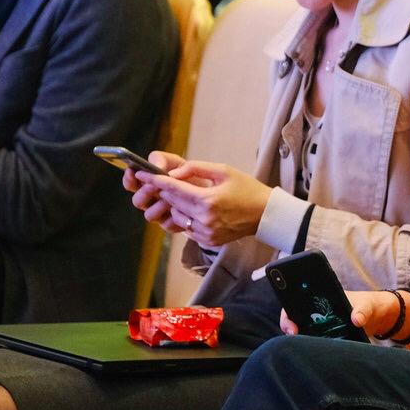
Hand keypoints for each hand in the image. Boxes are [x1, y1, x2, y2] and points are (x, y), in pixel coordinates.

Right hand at [126, 150, 186, 227]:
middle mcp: (150, 200)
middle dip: (145, 192)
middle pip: (137, 201)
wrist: (210, 191)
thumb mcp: (177, 162)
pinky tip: (183, 209)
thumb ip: (163, 159)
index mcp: (147, 184)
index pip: (131, 184)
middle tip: (156, 185)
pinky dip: (174, 216)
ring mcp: (159, 214)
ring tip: (172, 197)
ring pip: (149, 215)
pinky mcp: (171, 224)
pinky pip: (166, 224)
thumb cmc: (189, 175)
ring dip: (159, 205)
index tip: (134, 172)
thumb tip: (156, 166)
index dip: (129, 179)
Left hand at [146, 161, 274, 248]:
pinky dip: (187, 218)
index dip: (156, 181)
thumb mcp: (225, 171)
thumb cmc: (247, 189)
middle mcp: (204, 218)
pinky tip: (197, 210)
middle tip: (160, 182)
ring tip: (187, 197)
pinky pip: (187, 228)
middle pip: (172, 203)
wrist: (265, 214)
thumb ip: (197, 168)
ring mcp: (205, 232)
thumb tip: (173, 173)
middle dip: (164, 191)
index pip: (174, 189)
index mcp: (208, 199)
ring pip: (177, 217)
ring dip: (176, 206)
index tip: (143, 174)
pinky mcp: (208, 240)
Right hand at [281, 289, 409, 338]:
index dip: (288, 315)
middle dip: (290, 330)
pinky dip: (314, 348)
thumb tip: (356, 320)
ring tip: (306, 349)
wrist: (378, 317)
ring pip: (303, 334)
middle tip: (296, 339)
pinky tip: (317, 355)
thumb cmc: (368, 305)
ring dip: (302, 341)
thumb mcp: (367, 305)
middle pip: (295, 321)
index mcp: (321, 298)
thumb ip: (363, 310)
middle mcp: (316, 313)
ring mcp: (320, 326)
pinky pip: (315, 344)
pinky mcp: (327, 338)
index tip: (292, 327)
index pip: (294, 304)